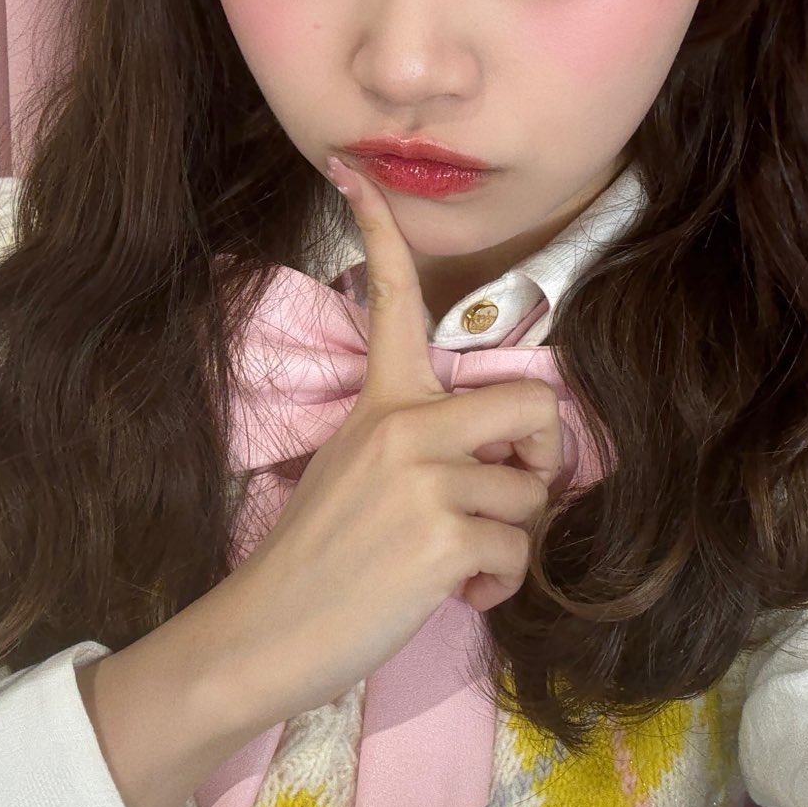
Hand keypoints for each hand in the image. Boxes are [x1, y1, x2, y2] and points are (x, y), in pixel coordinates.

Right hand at [210, 152, 565, 719]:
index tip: (355, 173)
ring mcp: (423, 478)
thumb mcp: (356, 473)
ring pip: (532, 497)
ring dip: (510, 544)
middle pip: (533, 406)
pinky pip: (519, 553)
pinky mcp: (441, 535)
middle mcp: (405, 425)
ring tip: (452, 565)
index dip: (379, 231)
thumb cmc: (316, 562)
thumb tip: (500, 459)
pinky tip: (452, 594)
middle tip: (502, 502)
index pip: (389, 299)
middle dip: (541, 464)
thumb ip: (421, 447)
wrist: (267, 633)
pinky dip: (499, 587)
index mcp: (381, 402)